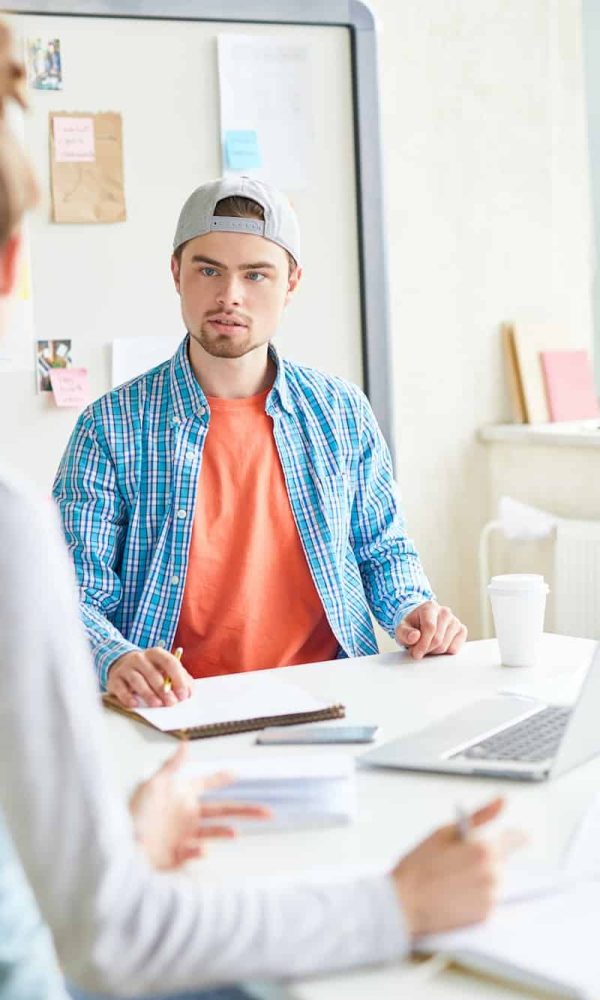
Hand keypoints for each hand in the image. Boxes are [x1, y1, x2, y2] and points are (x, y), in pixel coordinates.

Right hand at [107, 647, 193, 707]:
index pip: (169, 662)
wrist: (121, 664)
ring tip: (156, 704)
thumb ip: (179, 678)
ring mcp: (126, 668)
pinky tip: (135, 704)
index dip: (178, 678)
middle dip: (164, 690)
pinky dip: (128, 697)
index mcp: (156, 654)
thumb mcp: (164, 669)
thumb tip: (189, 692)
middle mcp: (140, 658)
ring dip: (148, 693)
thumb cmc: (148, 669)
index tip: (184, 694)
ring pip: (137, 680)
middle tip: (171, 703)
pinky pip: (121, 689)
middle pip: (153, 673)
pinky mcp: (114, 680)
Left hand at [129, 744, 269, 869]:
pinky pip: (194, 853)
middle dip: (245, 810)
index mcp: (181, 796)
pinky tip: (199, 850)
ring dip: (225, 831)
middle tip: (267, 812)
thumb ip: (172, 766)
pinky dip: (199, 852)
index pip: (206, 784)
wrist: (118, 851)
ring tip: (235, 832)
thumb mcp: (152, 786)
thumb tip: (186, 743)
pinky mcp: (178, 856)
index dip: (221, 778)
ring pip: (214, 832)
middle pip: (222, 811)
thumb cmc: (132, 816)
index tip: (237, 772)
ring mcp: (184, 836)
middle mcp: (186, 815)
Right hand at [392, 797, 520, 935]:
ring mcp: (490, 898)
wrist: (403, 904)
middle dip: (485, 858)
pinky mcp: (485, 917)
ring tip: (454, 879)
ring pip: (495, 880)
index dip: (514, 836)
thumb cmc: (419, 867)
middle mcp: (492, 875)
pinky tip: (455, 893)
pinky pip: (488, 900)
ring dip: (482, 877)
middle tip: (458, 861)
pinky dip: (477, 896)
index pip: (515, 839)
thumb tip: (501, 801)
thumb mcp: (445, 832)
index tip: (516, 837)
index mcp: (484, 850)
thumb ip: (480, 816)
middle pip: (500, 861)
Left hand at [395, 600, 466, 658]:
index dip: (422, 644)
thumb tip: (415, 636)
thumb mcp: (401, 629)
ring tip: (427, 646)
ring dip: (434, 652)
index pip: (430, 628)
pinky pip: (455, 649)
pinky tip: (437, 646)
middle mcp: (445, 612)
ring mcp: (455, 621)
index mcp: (430, 607)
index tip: (415, 654)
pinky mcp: (461, 630)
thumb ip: (405, 633)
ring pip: (446, 646)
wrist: (420, 623)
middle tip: (418, 650)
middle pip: (438, 639)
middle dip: (426, 649)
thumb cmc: (412, 626)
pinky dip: (444, 652)